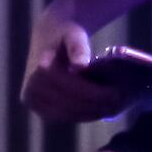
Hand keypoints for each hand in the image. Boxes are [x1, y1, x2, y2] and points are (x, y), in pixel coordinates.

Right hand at [20, 9, 129, 123]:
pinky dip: (84, 115)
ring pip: (69, 114)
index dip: (95, 93)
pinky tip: (102, 110)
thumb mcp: (74, 34)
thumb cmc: (65, 34)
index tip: (116, 93)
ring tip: (114, 107)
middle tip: (120, 102)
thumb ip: (78, 47)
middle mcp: (32, 89)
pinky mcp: (38, 109)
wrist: (48, 36)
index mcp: (39, 71)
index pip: (71, 88)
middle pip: (70, 104)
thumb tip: (81, 65)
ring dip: (92, 113)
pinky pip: (65, 116)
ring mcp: (33, 102)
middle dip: (97, 105)